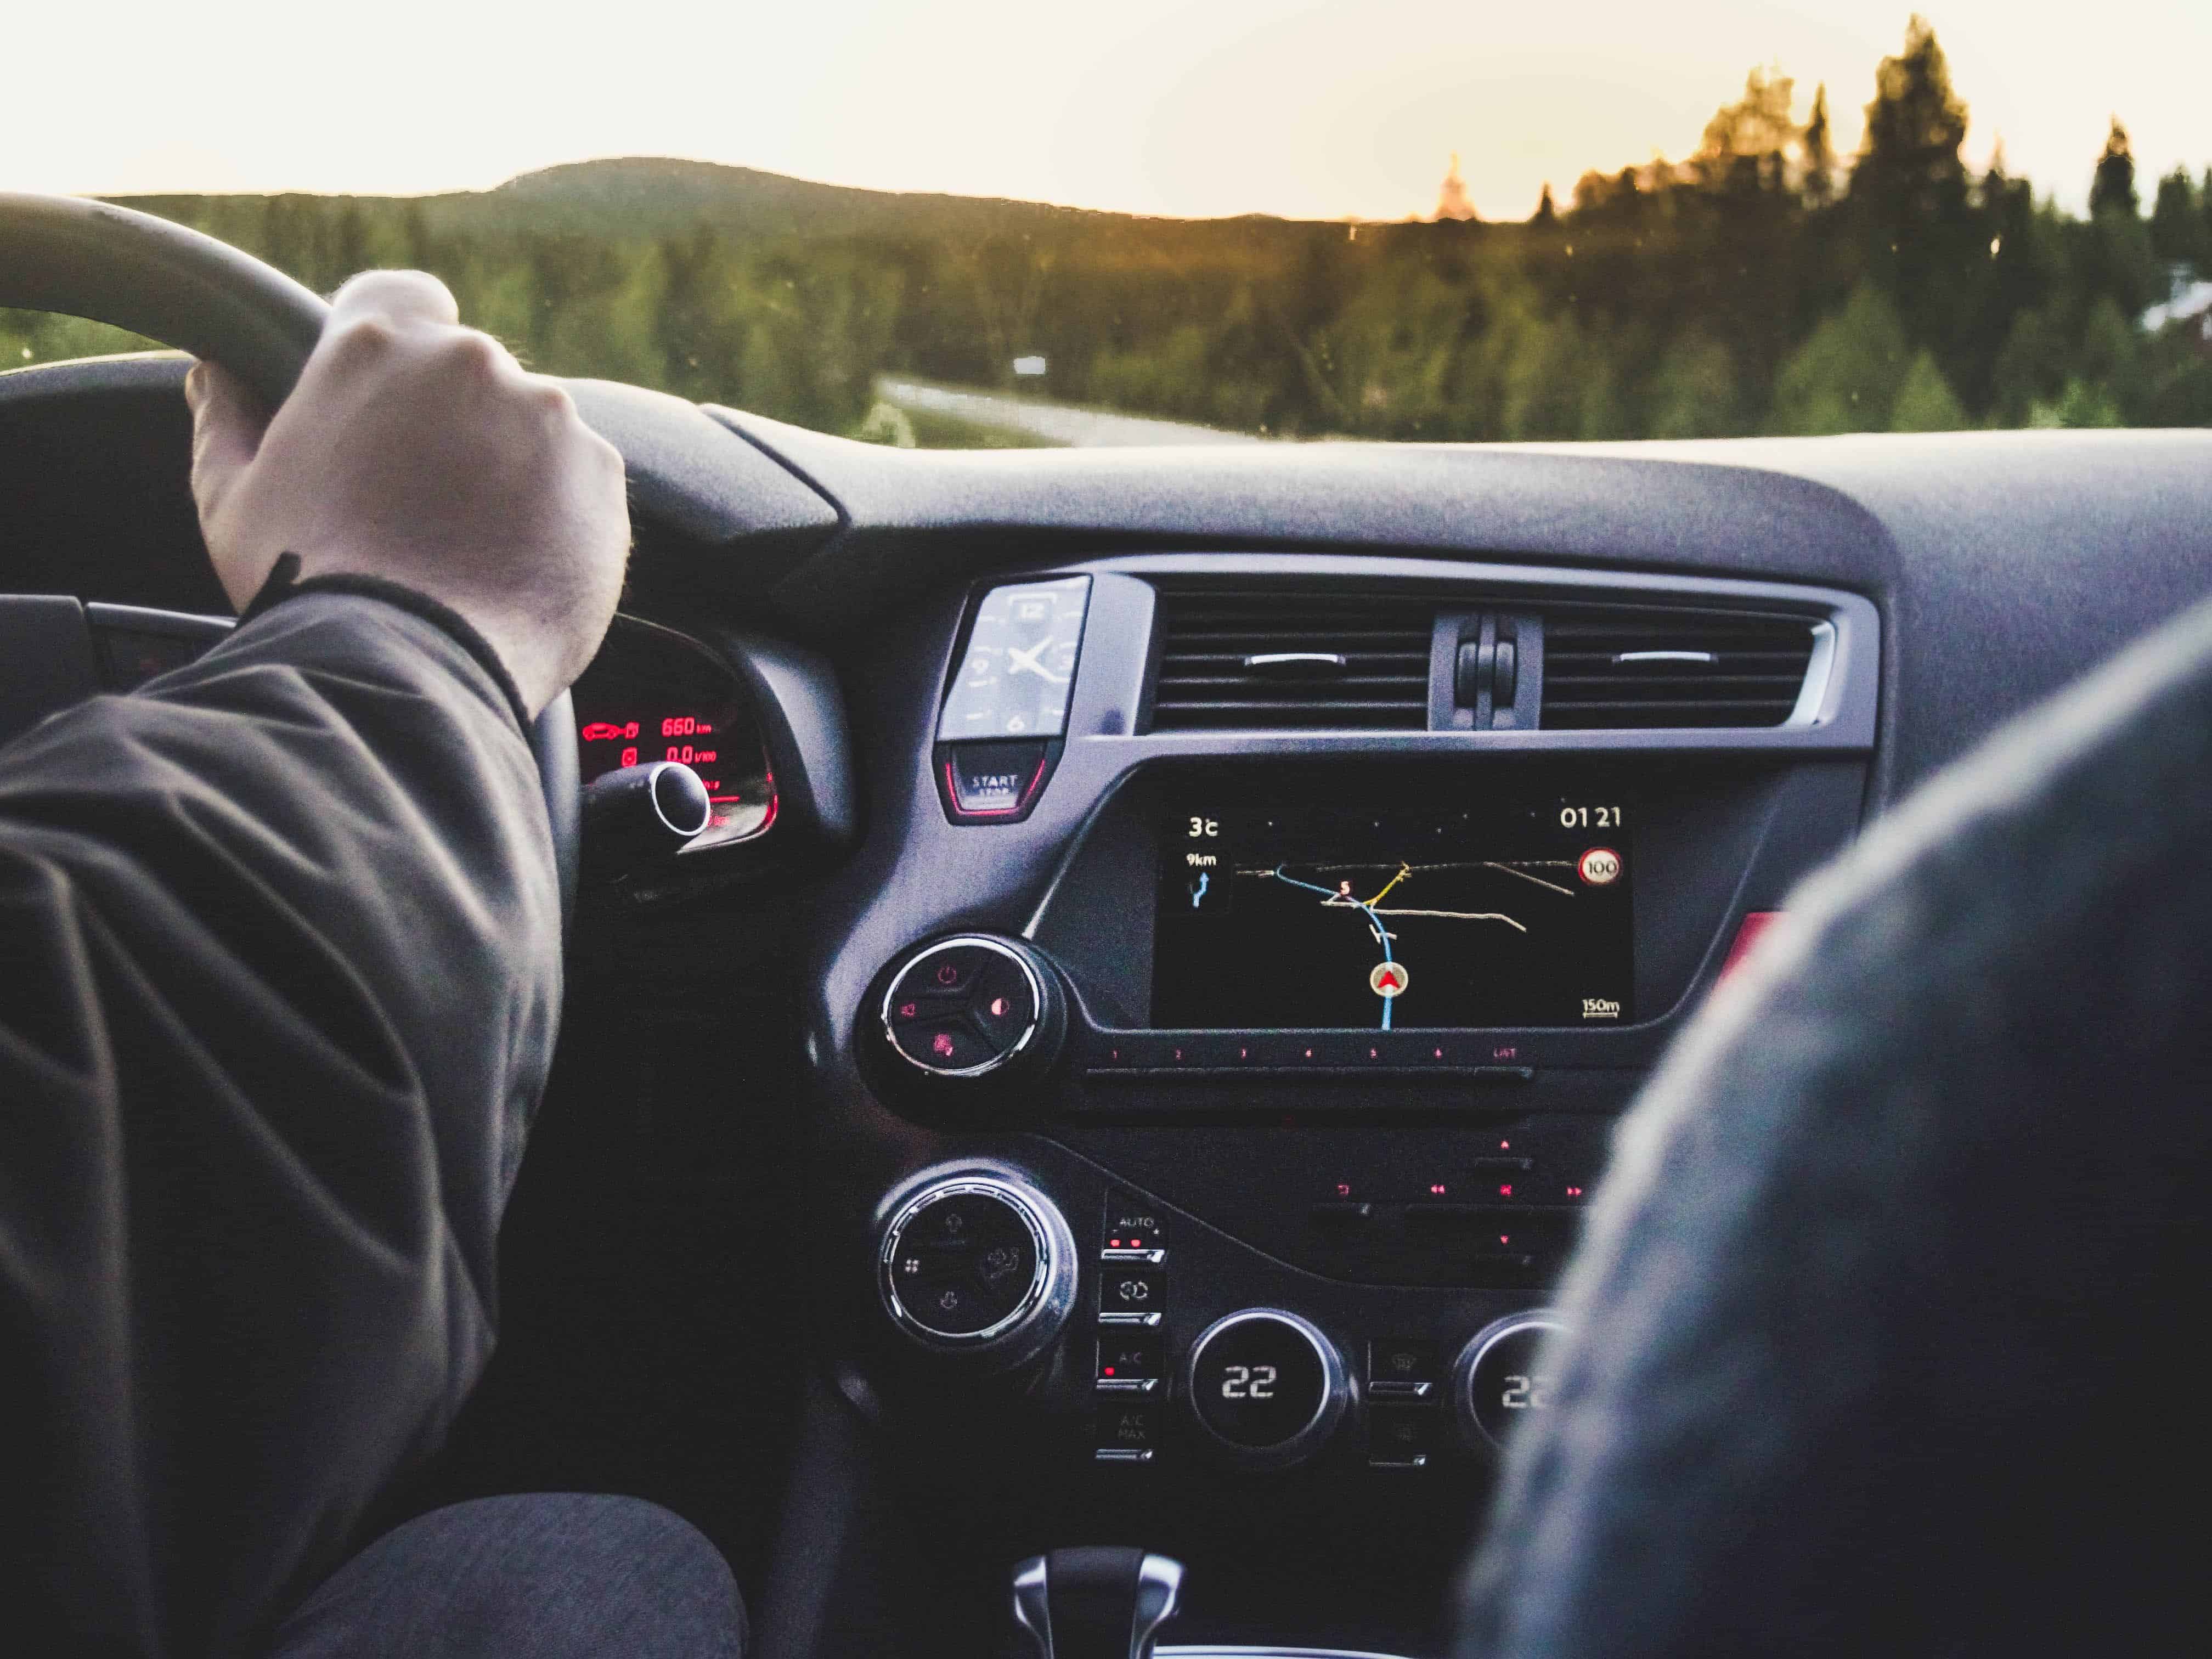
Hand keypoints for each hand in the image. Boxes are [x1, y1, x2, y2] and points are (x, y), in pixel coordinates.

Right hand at [185, 270, 628, 717]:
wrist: (408, 668)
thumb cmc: (306, 584)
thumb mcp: (233, 499)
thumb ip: (229, 421)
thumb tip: (215, 372)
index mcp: (377, 345)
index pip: (405, 297)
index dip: (402, 345)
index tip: (397, 398)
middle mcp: (472, 363)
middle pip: (471, 372)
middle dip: (453, 421)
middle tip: (424, 500)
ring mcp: (548, 416)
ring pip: (532, 426)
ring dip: (510, 467)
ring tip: (471, 546)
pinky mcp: (602, 477)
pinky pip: (581, 480)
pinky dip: (558, 513)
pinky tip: (516, 565)